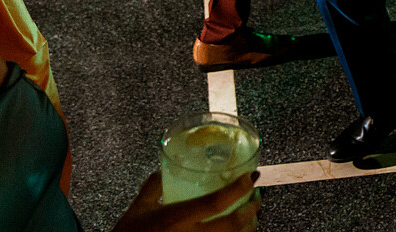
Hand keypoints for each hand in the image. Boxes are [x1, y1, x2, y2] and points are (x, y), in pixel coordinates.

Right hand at [112, 171, 258, 231]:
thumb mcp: (138, 208)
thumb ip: (153, 186)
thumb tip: (163, 169)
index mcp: (176, 219)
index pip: (216, 202)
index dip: (238, 189)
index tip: (251, 177)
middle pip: (232, 225)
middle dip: (251, 210)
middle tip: (257, 197)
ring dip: (247, 228)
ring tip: (251, 216)